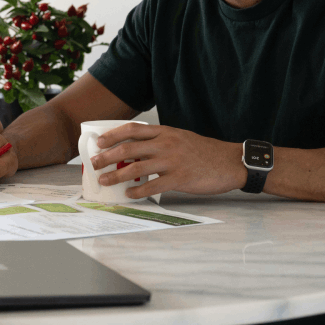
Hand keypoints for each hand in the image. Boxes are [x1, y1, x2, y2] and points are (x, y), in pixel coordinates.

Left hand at [90, 123, 246, 198]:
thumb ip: (160, 141)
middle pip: (128, 148)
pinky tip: (129, 195)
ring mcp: (173, 161)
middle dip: (107, 157)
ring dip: (116, 176)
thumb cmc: (204, 151)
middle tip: (94, 164)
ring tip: (104, 181)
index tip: (99, 142)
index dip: (113, 135)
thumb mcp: (180, 138)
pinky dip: (137, 191)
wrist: (230, 162)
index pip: (133, 129)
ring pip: (136, 168)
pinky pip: (153, 186)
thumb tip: (135, 152)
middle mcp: (166, 144)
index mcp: (166, 132)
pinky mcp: (180, 179)